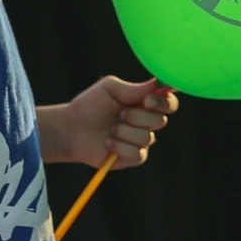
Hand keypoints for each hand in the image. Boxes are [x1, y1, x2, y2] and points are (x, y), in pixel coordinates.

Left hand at [62, 77, 178, 168]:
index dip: (164, 102)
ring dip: (125, 131)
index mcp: (144, 103)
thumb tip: (158, 83)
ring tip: (110, 129)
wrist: (72, 128)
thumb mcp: (111, 89)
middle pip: (160, 120)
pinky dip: (121, 146)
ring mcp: (141, 141)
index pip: (168, 103)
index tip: (147, 100)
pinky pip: (138, 153)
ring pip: (147, 137)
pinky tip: (108, 143)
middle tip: (120, 114)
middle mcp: (146, 122)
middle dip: (138, 116)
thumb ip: (135, 88)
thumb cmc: (90, 105)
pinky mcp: (133, 158)